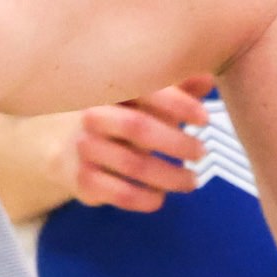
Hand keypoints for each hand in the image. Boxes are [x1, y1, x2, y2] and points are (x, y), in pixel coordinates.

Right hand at [48, 80, 215, 212]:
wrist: (68, 151)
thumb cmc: (121, 119)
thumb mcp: (148, 101)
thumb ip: (179, 89)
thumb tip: (208, 78)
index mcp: (112, 89)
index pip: (145, 90)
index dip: (178, 104)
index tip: (204, 119)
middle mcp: (93, 115)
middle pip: (137, 127)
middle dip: (176, 142)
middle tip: (202, 153)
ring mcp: (85, 147)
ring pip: (132, 164)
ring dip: (169, 176)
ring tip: (192, 181)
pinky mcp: (82, 179)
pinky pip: (119, 192)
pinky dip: (145, 198)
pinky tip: (160, 197)